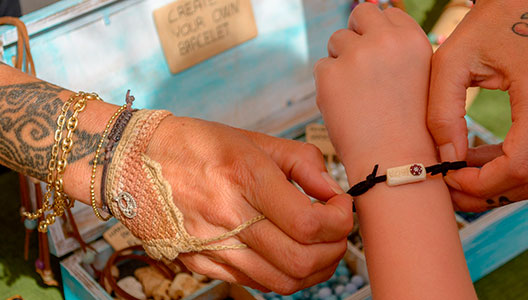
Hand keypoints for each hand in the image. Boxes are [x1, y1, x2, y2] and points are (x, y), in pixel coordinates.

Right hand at [146, 116, 352, 293]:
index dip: (340, 220)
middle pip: (302, 261)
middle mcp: (229, 218)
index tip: (341, 205)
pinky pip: (257, 284)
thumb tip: (333, 190)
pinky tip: (290, 253)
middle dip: (335, 249)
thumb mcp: (253, 139)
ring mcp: (213, 248)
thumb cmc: (194, 145)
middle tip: (338, 229)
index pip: (310, 223)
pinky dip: (285, 275)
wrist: (129, 162)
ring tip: (321, 245)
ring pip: (283, 282)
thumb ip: (302, 162)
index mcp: (245, 178)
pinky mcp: (202, 265)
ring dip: (316, 269)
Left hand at [314, 3, 435, 178]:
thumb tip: (375, 32)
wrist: (396, 164)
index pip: (388, 13)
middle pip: (361, 14)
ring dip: (342, 62)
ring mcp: (356, 55)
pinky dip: (329, 87)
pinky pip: (322, 68)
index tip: (379, 54)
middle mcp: (385, 41)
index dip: (380, 32)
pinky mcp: (330, 74)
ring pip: (337, 40)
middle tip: (360, 65)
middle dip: (358, 34)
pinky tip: (346, 109)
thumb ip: (400, 53)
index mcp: (413, 40)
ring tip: (357, 96)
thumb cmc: (411, 129)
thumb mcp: (422, 80)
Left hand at [427, 0, 527, 210]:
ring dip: (494, 185)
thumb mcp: (450, 61)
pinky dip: (505, 170)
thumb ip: (443, 112)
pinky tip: (474, 160)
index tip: (448, 176)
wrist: (526, 3)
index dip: (480, 184)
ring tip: (456, 173)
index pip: (517, 167)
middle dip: (484, 194)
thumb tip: (447, 160)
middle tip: (447, 187)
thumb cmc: (485, 27)